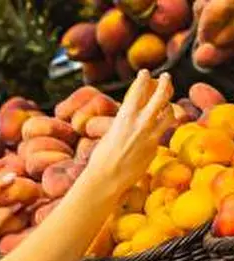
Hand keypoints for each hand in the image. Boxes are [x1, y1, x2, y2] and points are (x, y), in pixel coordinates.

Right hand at [86, 70, 173, 194]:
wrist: (106, 178)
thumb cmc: (101, 158)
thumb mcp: (109, 134)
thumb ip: (122, 124)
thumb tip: (128, 119)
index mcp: (125, 117)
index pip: (138, 91)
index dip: (143, 78)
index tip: (145, 72)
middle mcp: (141, 123)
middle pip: (160, 97)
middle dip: (165, 84)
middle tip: (166, 77)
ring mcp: (151, 136)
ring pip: (169, 113)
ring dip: (169, 106)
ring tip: (167, 104)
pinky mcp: (155, 148)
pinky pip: (162, 133)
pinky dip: (161, 127)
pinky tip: (159, 127)